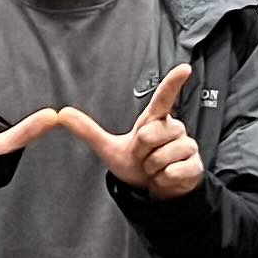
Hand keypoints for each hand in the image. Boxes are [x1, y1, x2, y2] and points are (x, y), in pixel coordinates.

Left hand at [46, 65, 202, 197]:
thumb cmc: (136, 163)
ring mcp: (187, 146)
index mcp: (154, 119)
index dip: (173, 83)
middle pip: (150, 135)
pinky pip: (173, 172)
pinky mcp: (195, 165)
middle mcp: (174, 128)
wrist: (154, 188)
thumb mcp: (109, 147)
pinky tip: (165, 177)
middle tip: (144, 158)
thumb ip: (87, 130)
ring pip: (162, 156)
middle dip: (141, 153)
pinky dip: (163, 179)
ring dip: (152, 168)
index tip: (184, 68)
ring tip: (155, 168)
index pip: (164, 98)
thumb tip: (62, 113)